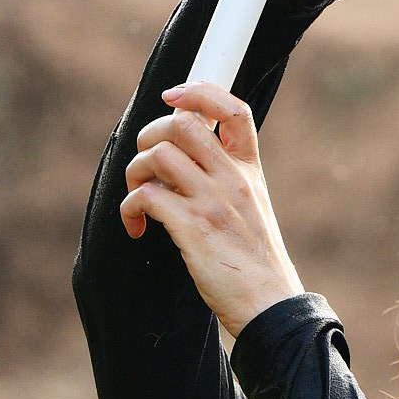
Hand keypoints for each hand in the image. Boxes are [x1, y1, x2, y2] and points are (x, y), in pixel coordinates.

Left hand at [119, 79, 304, 333]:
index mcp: (249, 171)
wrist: (269, 305)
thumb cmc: (255, 263)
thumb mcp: (252, 210)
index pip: (234, 110)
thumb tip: (179, 160)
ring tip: (138, 199)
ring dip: (135, 173)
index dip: (199, 92)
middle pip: (182, 123)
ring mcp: (213, 201)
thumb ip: (226, 181)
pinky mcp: (193, 227)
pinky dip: (130, 208)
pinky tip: (135, 228)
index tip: (173, 97)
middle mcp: (233, 179)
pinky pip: (146, 196)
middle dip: (149, 136)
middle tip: (146, 166)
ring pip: (158, 154)